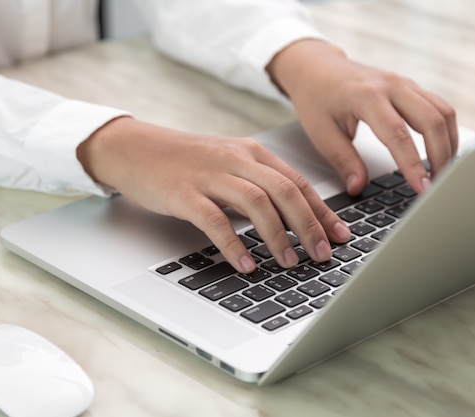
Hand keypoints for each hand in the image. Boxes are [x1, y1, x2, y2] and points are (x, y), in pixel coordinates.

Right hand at [77, 117, 350, 272]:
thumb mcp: (227, 165)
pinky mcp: (183, 192)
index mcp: (251, 152)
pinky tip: (246, 264)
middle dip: (309, 225)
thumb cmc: (184, 162)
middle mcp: (235, 159)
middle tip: (322, 254)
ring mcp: (209, 174)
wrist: (134, 148)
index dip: (323, 211)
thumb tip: (290, 219)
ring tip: (290, 263)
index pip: (297, 182)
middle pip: (285, 191)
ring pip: (256, 203)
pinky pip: (215, 220)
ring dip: (278, 236)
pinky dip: (234, 244)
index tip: (340, 236)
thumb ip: (256, 185)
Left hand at [267, 40, 458, 195]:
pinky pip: (439, 107)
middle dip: (441, 156)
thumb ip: (343, 161)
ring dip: (449, 143)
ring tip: (442, 173)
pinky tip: (442, 151)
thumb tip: (358, 188)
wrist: (316, 68)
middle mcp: (391, 86)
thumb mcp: (321, 134)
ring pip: (443, 111)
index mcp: (366, 96)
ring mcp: (404, 83)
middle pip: (433, 120)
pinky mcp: (410, 87)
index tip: (422, 188)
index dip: (413, 164)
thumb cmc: (316, 98)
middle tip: (437, 185)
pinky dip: (445, 130)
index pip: (398, 134)